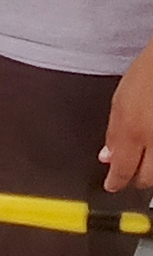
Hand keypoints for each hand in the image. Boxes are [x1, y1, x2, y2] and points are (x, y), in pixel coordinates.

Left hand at [101, 41, 152, 192]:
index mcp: (134, 131)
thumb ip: (114, 132)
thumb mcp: (120, 100)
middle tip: (128, 172)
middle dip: (135, 179)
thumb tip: (108, 157)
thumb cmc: (150, 71)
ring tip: (144, 159)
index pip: (122, 172)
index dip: (115, 182)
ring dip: (151, 170)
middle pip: (146, 179)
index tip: (112, 184)